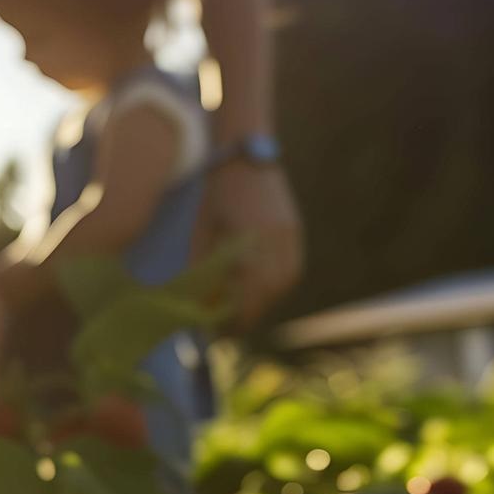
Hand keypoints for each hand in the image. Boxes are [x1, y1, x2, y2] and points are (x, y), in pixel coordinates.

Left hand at [203, 163, 302, 326]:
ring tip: (240, 309)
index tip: (217, 334)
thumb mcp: (201, 233)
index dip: (232, 321)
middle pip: (266, 296)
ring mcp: (289, 237)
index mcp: (247, 245)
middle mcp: (273, 244)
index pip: (246, 298)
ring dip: (262, 302)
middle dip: (247, 316)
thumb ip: (202, 271)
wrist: (245, 159)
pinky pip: (291, 270)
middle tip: (226, 328)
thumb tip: (198, 308)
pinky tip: (258, 288)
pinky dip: (275, 285)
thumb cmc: (215, 196)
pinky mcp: (295, 232)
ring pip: (282, 286)